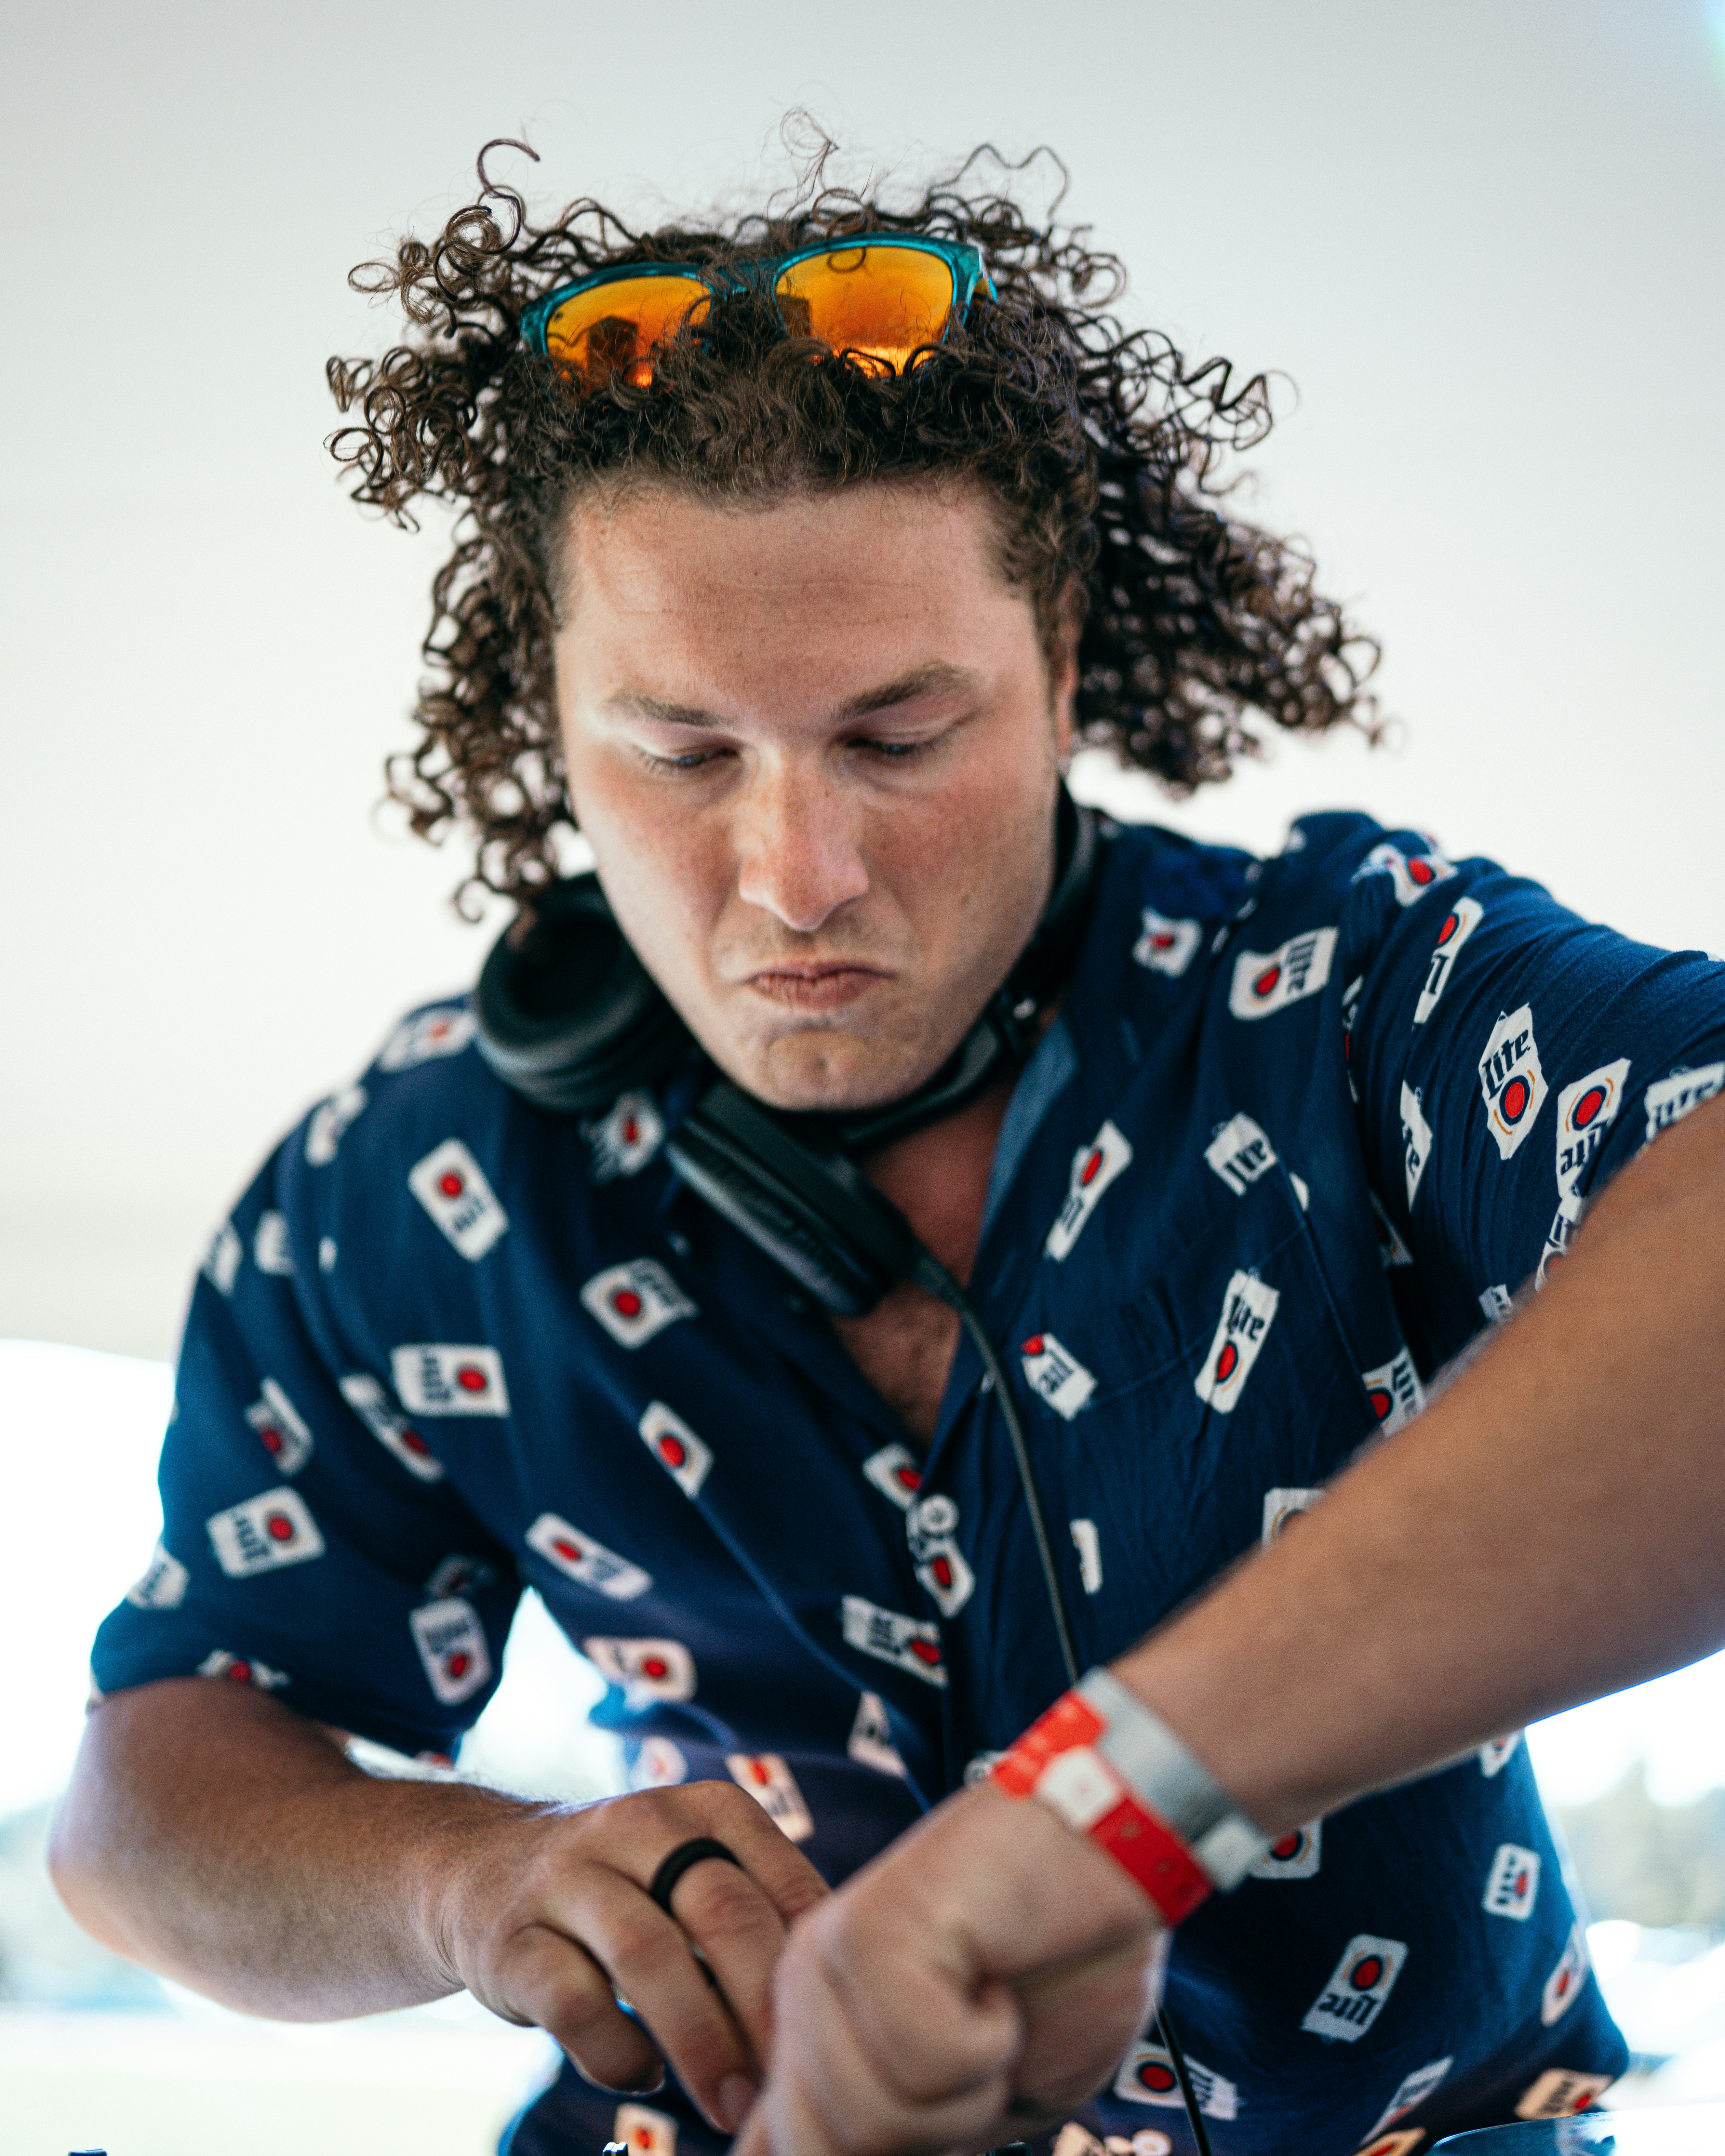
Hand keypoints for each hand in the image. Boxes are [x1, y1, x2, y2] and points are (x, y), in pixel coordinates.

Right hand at [434, 1782, 828, 2133]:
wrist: (480, 1868)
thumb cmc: (627, 1888)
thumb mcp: (695, 1873)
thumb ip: (758, 1917)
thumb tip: (836, 2000)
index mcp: (703, 1809)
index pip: (780, 1881)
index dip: (811, 1964)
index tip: (836, 2030)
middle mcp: (638, 1825)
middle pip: (721, 1912)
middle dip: (763, 2008)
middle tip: (790, 2084)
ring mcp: (568, 1878)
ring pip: (648, 1955)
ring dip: (701, 2041)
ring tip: (732, 2105)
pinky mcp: (513, 1939)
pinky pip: (574, 2001)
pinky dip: (618, 2053)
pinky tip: (644, 2074)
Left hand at [736, 1781, 1165, 2155]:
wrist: (1110, 1849)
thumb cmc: (1060, 1963)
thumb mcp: (975, 2094)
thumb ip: (892, 2133)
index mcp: (818, 2040)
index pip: (778, 2144)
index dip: (846, 2154)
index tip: (925, 2113)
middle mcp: (802, 1999)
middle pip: (823, 2152)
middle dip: (928, 2134)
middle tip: (978, 2055)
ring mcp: (825, 1963)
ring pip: (874, 2123)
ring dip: (969, 2089)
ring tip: (990, 2004)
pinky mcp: (866, 1935)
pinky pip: (923, 2063)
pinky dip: (986, 2042)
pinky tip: (993, 1974)